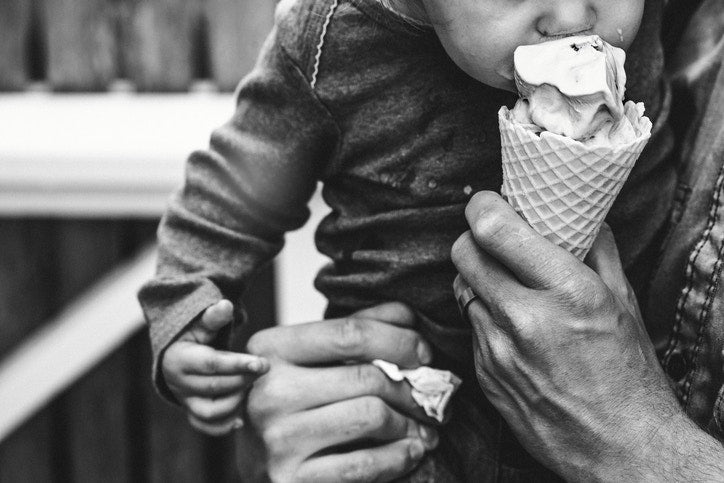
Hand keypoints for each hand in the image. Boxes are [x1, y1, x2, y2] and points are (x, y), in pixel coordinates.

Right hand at [162, 299, 269, 434]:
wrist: (179, 352)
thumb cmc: (195, 333)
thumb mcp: (201, 322)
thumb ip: (214, 316)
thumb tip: (225, 306)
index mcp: (179, 358)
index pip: (211, 363)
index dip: (238, 364)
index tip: (262, 363)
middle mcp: (177, 383)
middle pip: (214, 387)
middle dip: (243, 380)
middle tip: (264, 370)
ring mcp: (183, 400)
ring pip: (209, 412)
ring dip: (236, 402)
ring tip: (252, 387)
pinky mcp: (190, 411)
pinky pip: (205, 426)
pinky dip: (223, 426)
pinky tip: (242, 420)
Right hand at [240, 302, 439, 482]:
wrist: (249, 465)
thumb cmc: (289, 403)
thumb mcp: (311, 359)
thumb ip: (355, 331)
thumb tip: (407, 315)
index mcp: (272, 349)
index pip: (350, 333)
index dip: (398, 341)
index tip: (425, 354)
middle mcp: (270, 391)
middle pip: (366, 377)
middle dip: (412, 389)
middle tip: (432, 399)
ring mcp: (278, 438)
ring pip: (371, 416)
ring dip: (410, 423)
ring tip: (423, 427)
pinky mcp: (291, 479)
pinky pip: (364, 465)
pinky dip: (399, 457)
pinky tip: (411, 450)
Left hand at [451, 191, 681, 480]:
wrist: (621, 449)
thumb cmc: (630, 375)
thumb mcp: (624, 303)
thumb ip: (597, 251)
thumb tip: (580, 214)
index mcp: (565, 292)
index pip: (494, 229)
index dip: (482, 206)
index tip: (486, 202)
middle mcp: (524, 318)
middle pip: (463, 252)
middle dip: (474, 238)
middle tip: (491, 240)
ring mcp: (497, 350)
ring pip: (461, 288)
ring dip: (477, 279)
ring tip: (504, 285)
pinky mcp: (484, 374)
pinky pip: (470, 327)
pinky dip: (484, 317)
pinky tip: (510, 328)